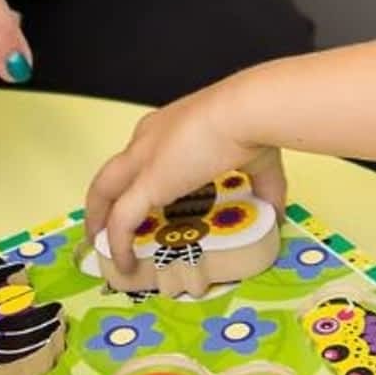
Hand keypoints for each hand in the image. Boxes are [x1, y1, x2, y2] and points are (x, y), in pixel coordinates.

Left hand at [84, 86, 285, 277]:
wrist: (246, 111)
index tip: (144, 202)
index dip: (138, 178)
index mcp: (169, 127)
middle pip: (111, 174)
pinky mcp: (147, 185)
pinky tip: (125, 263)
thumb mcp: (257, 157)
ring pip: (103, 193)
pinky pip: (121, 222)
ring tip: (103, 249)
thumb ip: (264, 186)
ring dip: (100, 221)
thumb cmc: (251, 123)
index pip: (141, 154)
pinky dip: (119, 244)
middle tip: (106, 228)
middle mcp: (147, 140)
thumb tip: (276, 213)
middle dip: (104, 202)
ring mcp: (143, 161)